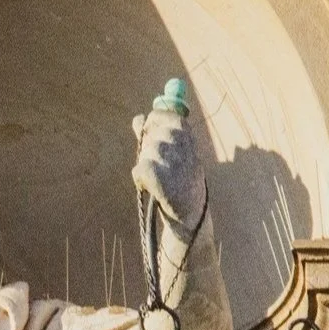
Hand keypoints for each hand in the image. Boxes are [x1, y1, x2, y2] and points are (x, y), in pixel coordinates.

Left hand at [131, 105, 205, 228]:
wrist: (191, 214)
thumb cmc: (180, 181)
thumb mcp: (174, 154)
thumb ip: (154, 134)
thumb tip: (138, 119)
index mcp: (188, 137)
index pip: (166, 115)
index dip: (153, 122)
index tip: (150, 133)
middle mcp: (183, 146)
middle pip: (152, 135)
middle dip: (149, 149)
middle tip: (160, 166)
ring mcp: (173, 161)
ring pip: (145, 152)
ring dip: (146, 165)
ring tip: (159, 179)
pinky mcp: (160, 178)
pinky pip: (139, 169)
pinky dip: (140, 179)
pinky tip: (151, 187)